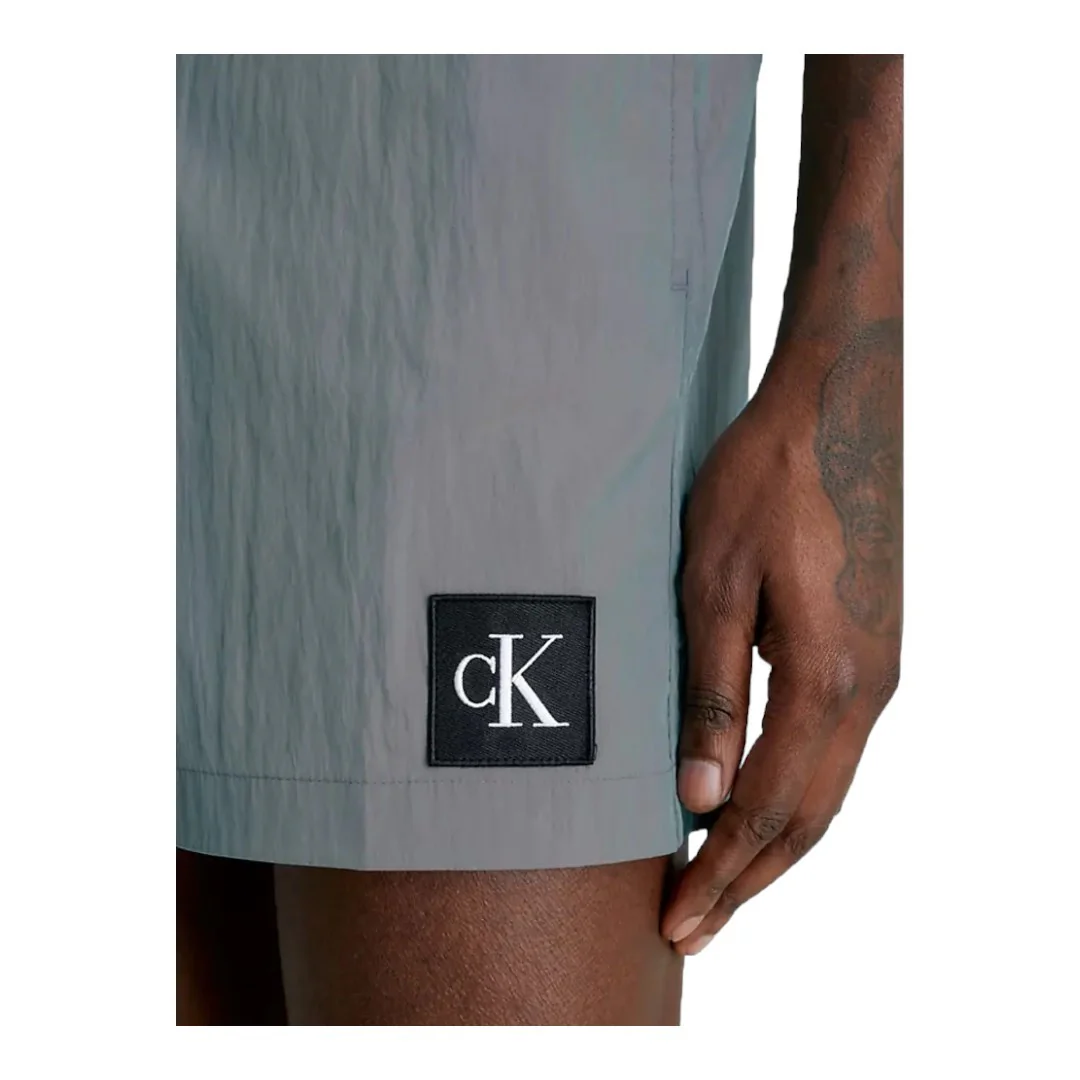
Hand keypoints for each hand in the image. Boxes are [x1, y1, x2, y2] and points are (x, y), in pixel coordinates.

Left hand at [661, 355, 901, 954]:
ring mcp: (880, 671)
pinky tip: (753, 806)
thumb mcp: (714, 584)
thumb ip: (710, 695)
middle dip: (746, 881)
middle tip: (690, 928)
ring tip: (718, 887)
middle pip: (806, 819)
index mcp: (827, 679)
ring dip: (771, 846)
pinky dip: (791, 796)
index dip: (719, 874)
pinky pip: (832, 751)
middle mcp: (869, 690)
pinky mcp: (872, 649)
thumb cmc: (762, 482)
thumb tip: (699, 800)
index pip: (764, 809)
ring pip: (825, 791)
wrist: (834, 407)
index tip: (676, 921)